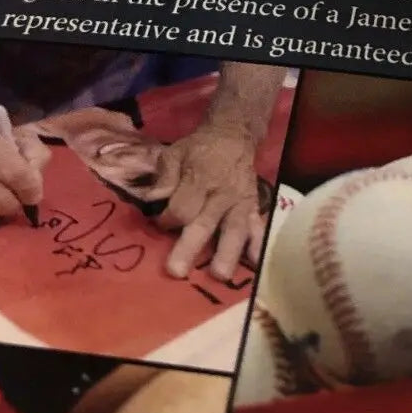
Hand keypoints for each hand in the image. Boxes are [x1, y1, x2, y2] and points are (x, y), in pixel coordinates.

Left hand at [158, 123, 264, 281]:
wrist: (233, 137)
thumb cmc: (199, 149)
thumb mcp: (175, 152)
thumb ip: (164, 176)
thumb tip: (153, 198)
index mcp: (199, 178)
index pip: (181, 208)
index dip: (167, 220)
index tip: (160, 224)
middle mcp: (221, 193)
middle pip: (204, 223)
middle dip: (190, 247)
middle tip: (177, 271)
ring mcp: (240, 202)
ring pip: (234, 230)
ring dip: (227, 253)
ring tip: (219, 275)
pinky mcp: (253, 208)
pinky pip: (258, 227)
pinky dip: (258, 244)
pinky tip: (256, 262)